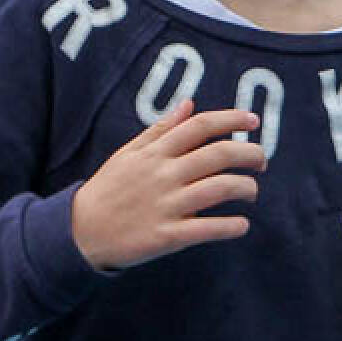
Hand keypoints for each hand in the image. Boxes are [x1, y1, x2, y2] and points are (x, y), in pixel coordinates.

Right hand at [71, 99, 264, 270]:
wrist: (80, 231)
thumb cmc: (107, 190)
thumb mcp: (128, 153)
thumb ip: (160, 130)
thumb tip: (189, 104)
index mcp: (154, 153)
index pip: (200, 127)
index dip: (232, 120)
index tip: (253, 122)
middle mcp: (163, 176)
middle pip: (219, 155)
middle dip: (251, 155)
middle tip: (261, 162)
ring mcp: (166, 206)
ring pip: (221, 189)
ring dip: (246, 189)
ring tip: (251, 192)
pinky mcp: (166, 236)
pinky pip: (208, 229)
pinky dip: (232, 227)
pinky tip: (241, 225)